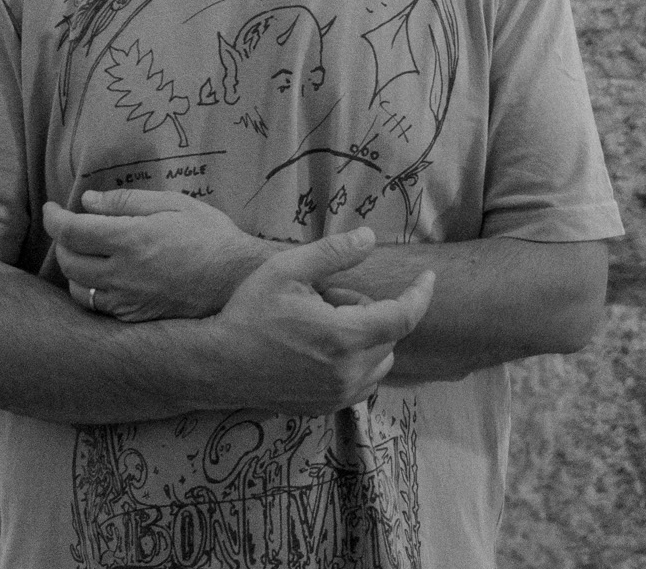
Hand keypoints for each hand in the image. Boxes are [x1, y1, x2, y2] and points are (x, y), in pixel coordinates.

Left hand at [44, 189, 275, 321]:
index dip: (54, 219)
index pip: (72, 231)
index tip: (52, 209)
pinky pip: (100, 309)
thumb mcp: (173, 204)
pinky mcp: (137, 319)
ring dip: (74, 270)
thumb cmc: (210, 236)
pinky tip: (107, 279)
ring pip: (79, 290)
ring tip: (86, 255)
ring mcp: (128, 301)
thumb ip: (127, 201)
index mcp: (130, 240)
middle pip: (68, 262)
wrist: (238, 282)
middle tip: (70, 229)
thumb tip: (88, 201)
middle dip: (61, 242)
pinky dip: (93, 292)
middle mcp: (123, 274)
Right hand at [205, 227, 435, 413]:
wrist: (218, 365)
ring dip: (366, 338)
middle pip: (389, 336)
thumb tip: (370, 237)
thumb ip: (334, 253)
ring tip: (321, 324)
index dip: (420, 294)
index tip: (428, 277)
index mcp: (345, 337)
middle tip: (327, 298)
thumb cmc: (250, 313)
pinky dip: (356, 362)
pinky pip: (362, 383)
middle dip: (371, 311)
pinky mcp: (326, 409)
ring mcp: (338, 396)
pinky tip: (321, 348)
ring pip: (380, 362)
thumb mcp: (288, 270)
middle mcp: (349, 373)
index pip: (404, 317)